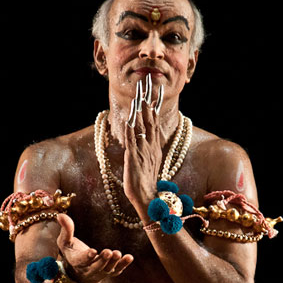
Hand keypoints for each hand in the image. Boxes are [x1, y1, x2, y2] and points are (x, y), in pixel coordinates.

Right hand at [55, 213, 133, 282]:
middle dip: (103, 260)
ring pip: (107, 269)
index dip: (87, 256)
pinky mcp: (110, 272)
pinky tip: (129, 257)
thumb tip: (60, 215)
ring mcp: (100, 272)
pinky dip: (123, 265)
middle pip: (96, 267)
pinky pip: (117, 270)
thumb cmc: (71, 251)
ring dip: (114, 262)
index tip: (93, 251)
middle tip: (109, 251)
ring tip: (118, 253)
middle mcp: (88, 269)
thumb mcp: (65, 241)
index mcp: (76, 262)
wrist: (78, 271)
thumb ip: (65, 229)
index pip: (81, 260)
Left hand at [122, 74, 164, 209]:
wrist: (147, 199)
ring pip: (142, 128)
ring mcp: (143, 152)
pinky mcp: (134, 160)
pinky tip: (128, 121)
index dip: (154, 103)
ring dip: (140, 112)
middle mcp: (150, 146)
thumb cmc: (145, 182)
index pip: (154, 120)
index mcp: (154, 146)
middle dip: (148, 100)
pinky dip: (130, 131)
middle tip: (147, 83)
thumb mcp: (149, 160)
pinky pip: (132, 143)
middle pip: (150, 119)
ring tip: (139, 97)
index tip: (154, 88)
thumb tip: (143, 135)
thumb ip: (147, 146)